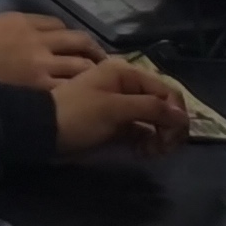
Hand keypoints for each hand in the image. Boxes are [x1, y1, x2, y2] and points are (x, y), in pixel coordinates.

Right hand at [0, 10, 101, 87]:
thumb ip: (13, 28)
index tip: (72, 45)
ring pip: (81, 65)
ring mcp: (42, 64)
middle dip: (92, 50)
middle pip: (78, 40)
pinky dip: (80, 90)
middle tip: (100, 60)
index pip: (57, 24)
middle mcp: (38, 39)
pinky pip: (70, 86)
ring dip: (92, 72)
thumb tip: (30, 38)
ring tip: (98, 81)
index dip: (68, 34)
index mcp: (22, 20)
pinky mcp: (40, 88)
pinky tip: (82, 95)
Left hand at [47, 56, 189, 156]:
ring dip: (159, 137)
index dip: (177, 114)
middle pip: (164, 105)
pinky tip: (142, 152)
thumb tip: (183, 116)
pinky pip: (142, 130)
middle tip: (163, 148)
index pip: (167, 91)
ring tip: (151, 152)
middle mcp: (127, 85)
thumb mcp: (113, 108)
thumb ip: (150, 108)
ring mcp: (121, 105)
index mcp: (126, 73)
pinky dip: (147, 141)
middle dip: (169, 127)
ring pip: (155, 120)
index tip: (173, 137)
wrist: (42, 131)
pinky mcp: (116, 123)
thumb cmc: (77, 115)